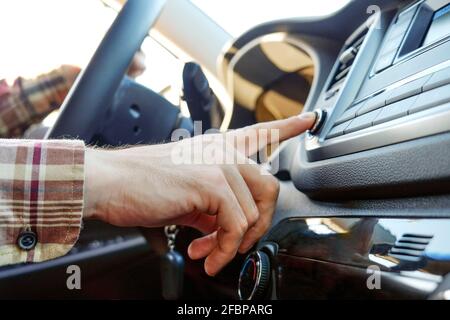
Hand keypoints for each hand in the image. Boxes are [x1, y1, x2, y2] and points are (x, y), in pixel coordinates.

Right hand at [83, 112, 315, 275]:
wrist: (110, 182)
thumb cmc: (142, 186)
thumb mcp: (187, 196)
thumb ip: (213, 207)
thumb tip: (227, 230)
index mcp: (217, 148)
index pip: (261, 132)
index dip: (288, 126)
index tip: (308, 120)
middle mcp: (223, 151)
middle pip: (269, 189)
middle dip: (257, 225)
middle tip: (234, 244)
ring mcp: (220, 164)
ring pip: (254, 212)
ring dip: (233, 243)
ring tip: (210, 253)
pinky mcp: (212, 183)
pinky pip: (236, 226)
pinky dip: (223, 250)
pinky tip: (207, 256)